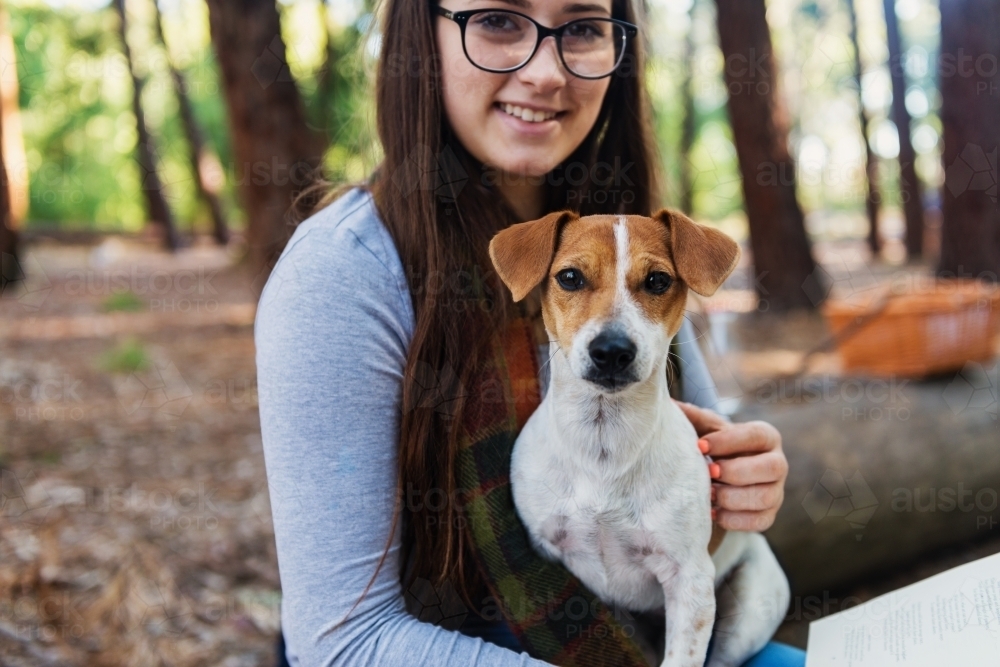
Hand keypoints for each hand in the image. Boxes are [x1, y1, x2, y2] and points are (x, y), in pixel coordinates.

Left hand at [674, 400, 786, 532]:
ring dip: (733, 498)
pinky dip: (734, 519)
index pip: (756, 435)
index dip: (729, 441)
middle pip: (772, 468)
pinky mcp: (769, 515)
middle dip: (737, 471)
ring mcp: (776, 491)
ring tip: (708, 495)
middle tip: (709, 473)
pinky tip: (713, 513)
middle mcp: (777, 463)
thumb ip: (692, 417)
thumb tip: (667, 403)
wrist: (721, 477)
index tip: (700, 446)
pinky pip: (760, 522)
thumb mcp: (706, 429)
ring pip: (767, 497)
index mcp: (765, 437)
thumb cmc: (714, 448)